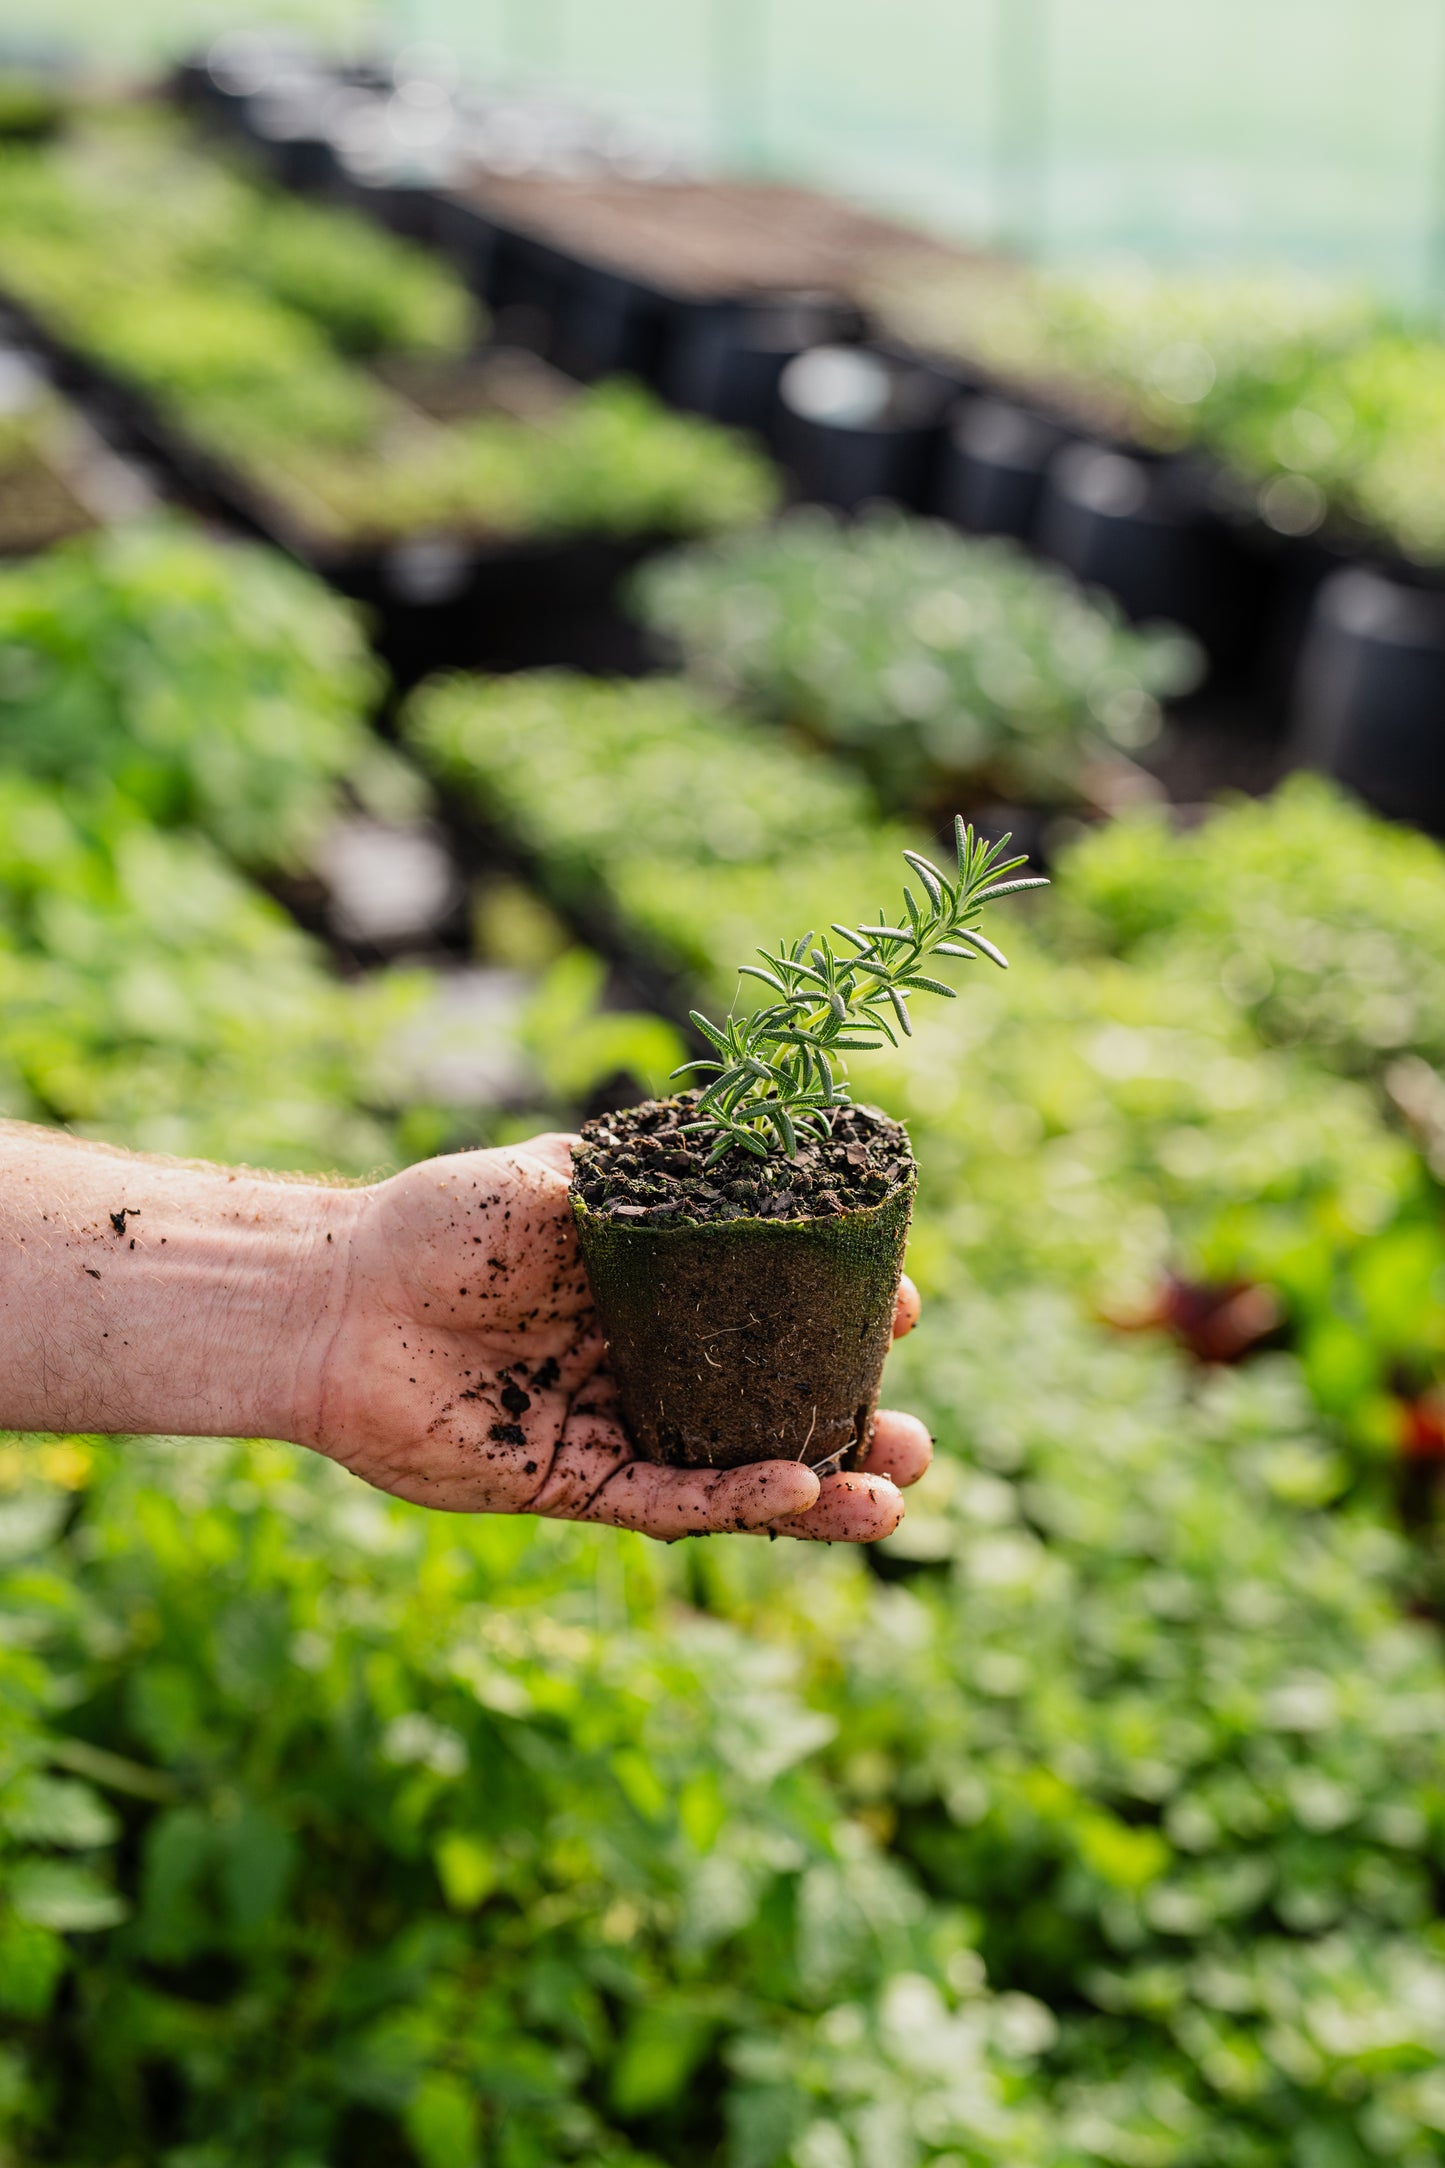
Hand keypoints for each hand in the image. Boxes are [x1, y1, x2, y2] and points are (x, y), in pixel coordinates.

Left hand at [303, 1135, 930, 1541]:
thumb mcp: (559, 1176)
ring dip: (815, 1487)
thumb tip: (757, 1157)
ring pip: (733, 1469)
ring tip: (893, 1495)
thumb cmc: (439, 1219)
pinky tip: (795, 1492)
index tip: (903, 1309)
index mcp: (651, 1288)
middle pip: (768, 1406)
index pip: (768, 1314)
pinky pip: (668, 1498)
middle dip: (849, 1428)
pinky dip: (733, 1500)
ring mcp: (611, 1424)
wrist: (334, 1299)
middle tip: (916, 1442)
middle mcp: (643, 1361)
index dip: (837, 1320)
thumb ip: (652, 1181)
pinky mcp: (569, 1481)